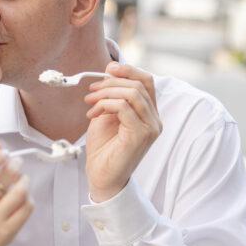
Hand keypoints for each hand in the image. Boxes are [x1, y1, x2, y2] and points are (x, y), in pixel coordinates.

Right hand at [0, 140, 32, 245]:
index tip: (5, 153)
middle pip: (6, 177)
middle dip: (16, 164)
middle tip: (17, 163)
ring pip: (20, 192)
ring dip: (25, 181)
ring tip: (22, 180)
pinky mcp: (8, 230)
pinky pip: (26, 208)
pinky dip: (28, 199)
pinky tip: (23, 198)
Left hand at [83, 61, 161, 201]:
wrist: (102, 176)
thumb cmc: (104, 148)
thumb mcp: (107, 114)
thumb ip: (112, 95)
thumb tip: (110, 71)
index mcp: (149, 113)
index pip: (147, 81)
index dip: (129, 70)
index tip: (108, 69)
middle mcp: (154, 120)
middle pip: (138, 85)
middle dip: (110, 83)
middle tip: (91, 91)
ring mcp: (150, 128)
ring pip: (133, 94)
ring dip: (106, 93)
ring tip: (90, 102)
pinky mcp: (140, 135)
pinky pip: (124, 107)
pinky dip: (106, 104)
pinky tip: (93, 114)